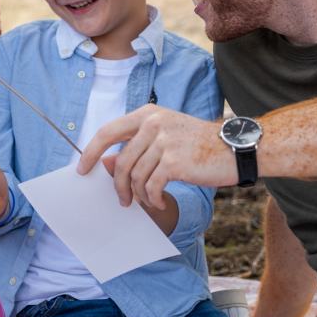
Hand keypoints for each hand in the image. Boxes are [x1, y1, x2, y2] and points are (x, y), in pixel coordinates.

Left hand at [77, 105, 234, 208]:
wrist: (234, 149)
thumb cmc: (198, 144)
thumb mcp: (164, 136)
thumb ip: (135, 146)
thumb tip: (104, 164)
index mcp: (147, 114)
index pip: (107, 131)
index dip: (91, 152)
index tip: (82, 169)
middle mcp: (153, 124)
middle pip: (120, 161)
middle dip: (117, 185)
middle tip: (121, 200)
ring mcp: (164, 142)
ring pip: (135, 176)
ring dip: (138, 195)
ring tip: (146, 201)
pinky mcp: (175, 162)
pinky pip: (151, 187)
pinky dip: (152, 199)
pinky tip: (158, 202)